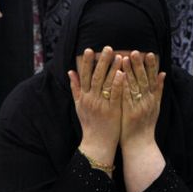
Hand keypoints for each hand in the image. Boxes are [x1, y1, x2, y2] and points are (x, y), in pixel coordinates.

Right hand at [69, 47, 123, 167]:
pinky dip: (118, 84)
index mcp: (83, 97)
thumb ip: (75, 88)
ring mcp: (101, 105)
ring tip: (119, 56)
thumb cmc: (89, 124)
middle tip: (107, 47)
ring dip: (112, 69)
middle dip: (102, 61)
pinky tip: (123, 73)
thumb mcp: (79, 105)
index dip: (86, 62)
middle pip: (96, 76)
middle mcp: (91, 99)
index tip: (89, 49)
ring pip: (106, 84)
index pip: (84, 76)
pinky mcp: (112, 111)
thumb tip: (70, 71)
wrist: (96, 144)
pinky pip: (115, 95)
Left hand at [120, 51, 166, 191]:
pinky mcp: (129, 113)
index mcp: (153, 99)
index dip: (151, 66)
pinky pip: (125, 96)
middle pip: (144, 80)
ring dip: (129, 72)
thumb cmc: (146, 125)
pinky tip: (118, 76)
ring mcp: (138, 107)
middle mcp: (147, 101)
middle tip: (136, 51)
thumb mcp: (156, 106)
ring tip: (125, 57)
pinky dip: (122, 86)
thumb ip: (159, 89)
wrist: (140, 145)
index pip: (153, 79)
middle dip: (140, 65)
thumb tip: (164, 73)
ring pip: (134, 86)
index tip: (149, 53)